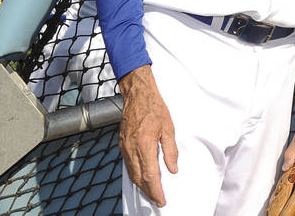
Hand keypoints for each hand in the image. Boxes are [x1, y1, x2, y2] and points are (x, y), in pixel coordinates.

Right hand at [118, 65, 177, 206]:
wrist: (138, 95)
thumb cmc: (155, 108)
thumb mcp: (169, 128)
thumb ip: (170, 150)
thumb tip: (172, 169)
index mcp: (145, 145)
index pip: (150, 175)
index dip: (155, 190)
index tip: (161, 199)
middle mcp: (132, 148)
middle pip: (139, 178)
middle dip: (148, 191)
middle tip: (158, 199)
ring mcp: (124, 147)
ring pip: (131, 173)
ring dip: (141, 185)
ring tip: (151, 191)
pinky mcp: (122, 144)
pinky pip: (127, 165)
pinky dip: (134, 174)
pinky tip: (142, 176)